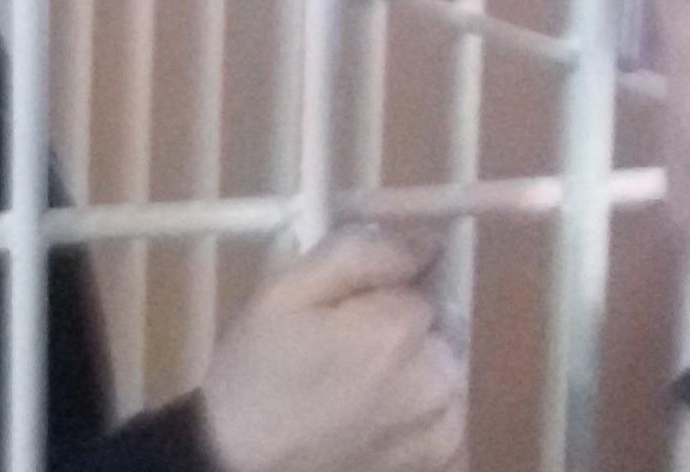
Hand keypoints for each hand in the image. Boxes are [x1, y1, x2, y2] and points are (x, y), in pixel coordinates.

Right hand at [199, 228, 464, 471]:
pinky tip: (373, 421)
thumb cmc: (257, 372)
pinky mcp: (444, 463)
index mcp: (398, 329)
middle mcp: (437, 378)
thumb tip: (424, 240)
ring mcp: (445, 430)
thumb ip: (358, 255)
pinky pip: (447, 418)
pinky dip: (422, 415)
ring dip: (415, 372)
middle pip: (439, 326)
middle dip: (402, 330)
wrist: (243, 464)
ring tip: (355, 391)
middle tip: (343, 352)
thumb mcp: (284, 292)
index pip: (421, 278)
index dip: (381, 290)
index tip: (343, 309)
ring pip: (445, 372)